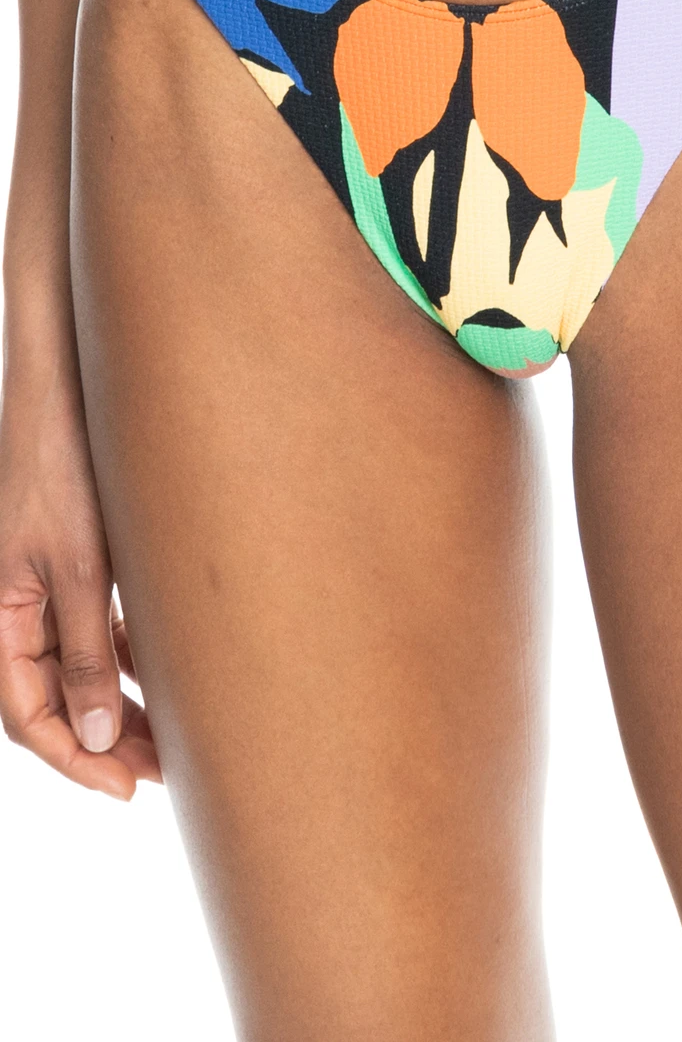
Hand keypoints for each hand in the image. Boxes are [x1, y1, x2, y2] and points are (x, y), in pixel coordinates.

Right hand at [0, 360, 160, 798]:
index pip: (28, 716)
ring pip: (76, 666)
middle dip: (104, 740)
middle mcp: (11, 609)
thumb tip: (99, 734)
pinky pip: (89, 627)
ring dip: (119, 701)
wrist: (65, 387)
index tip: (129, 788)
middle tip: (163, 772)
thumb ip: (87, 652)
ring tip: (171, 733)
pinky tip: (162, 669)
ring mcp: (38, 585)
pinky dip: (123, 654)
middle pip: (53, 699)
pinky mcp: (66, 561)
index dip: (76, 760)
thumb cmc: (61, 466)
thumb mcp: (80, 567)